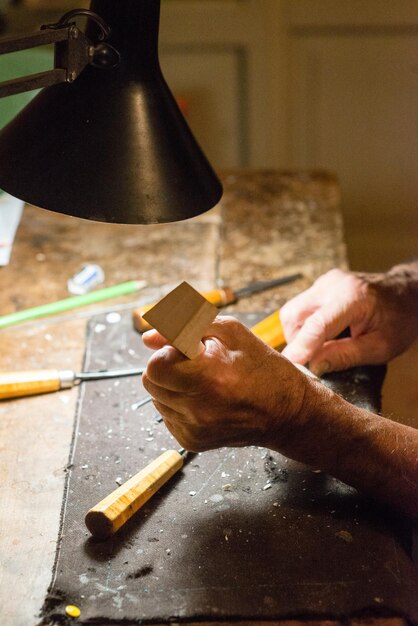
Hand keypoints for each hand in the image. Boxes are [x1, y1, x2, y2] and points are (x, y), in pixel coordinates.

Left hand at [142, 316, 308, 451]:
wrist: (286, 412)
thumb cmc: (261, 366)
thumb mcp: (229, 332)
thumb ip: (183, 328)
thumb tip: (147, 338)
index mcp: (209, 376)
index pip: (155, 365)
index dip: (169, 352)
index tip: (190, 351)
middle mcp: (199, 408)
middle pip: (150, 381)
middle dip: (167, 367)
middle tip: (196, 364)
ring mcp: (194, 429)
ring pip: (156, 398)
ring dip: (172, 385)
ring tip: (204, 382)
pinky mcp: (191, 442)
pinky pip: (167, 415)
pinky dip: (179, 404)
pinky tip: (205, 399)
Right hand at [280, 265, 417, 374]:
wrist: (407, 294)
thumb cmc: (399, 320)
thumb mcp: (381, 347)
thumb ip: (346, 356)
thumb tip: (314, 366)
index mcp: (353, 298)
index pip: (317, 325)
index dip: (301, 347)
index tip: (291, 365)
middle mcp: (334, 284)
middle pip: (294, 315)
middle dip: (296, 340)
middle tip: (312, 358)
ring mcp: (325, 282)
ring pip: (293, 312)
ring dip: (299, 334)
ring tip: (322, 345)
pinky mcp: (321, 284)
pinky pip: (301, 307)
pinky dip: (305, 325)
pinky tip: (325, 333)